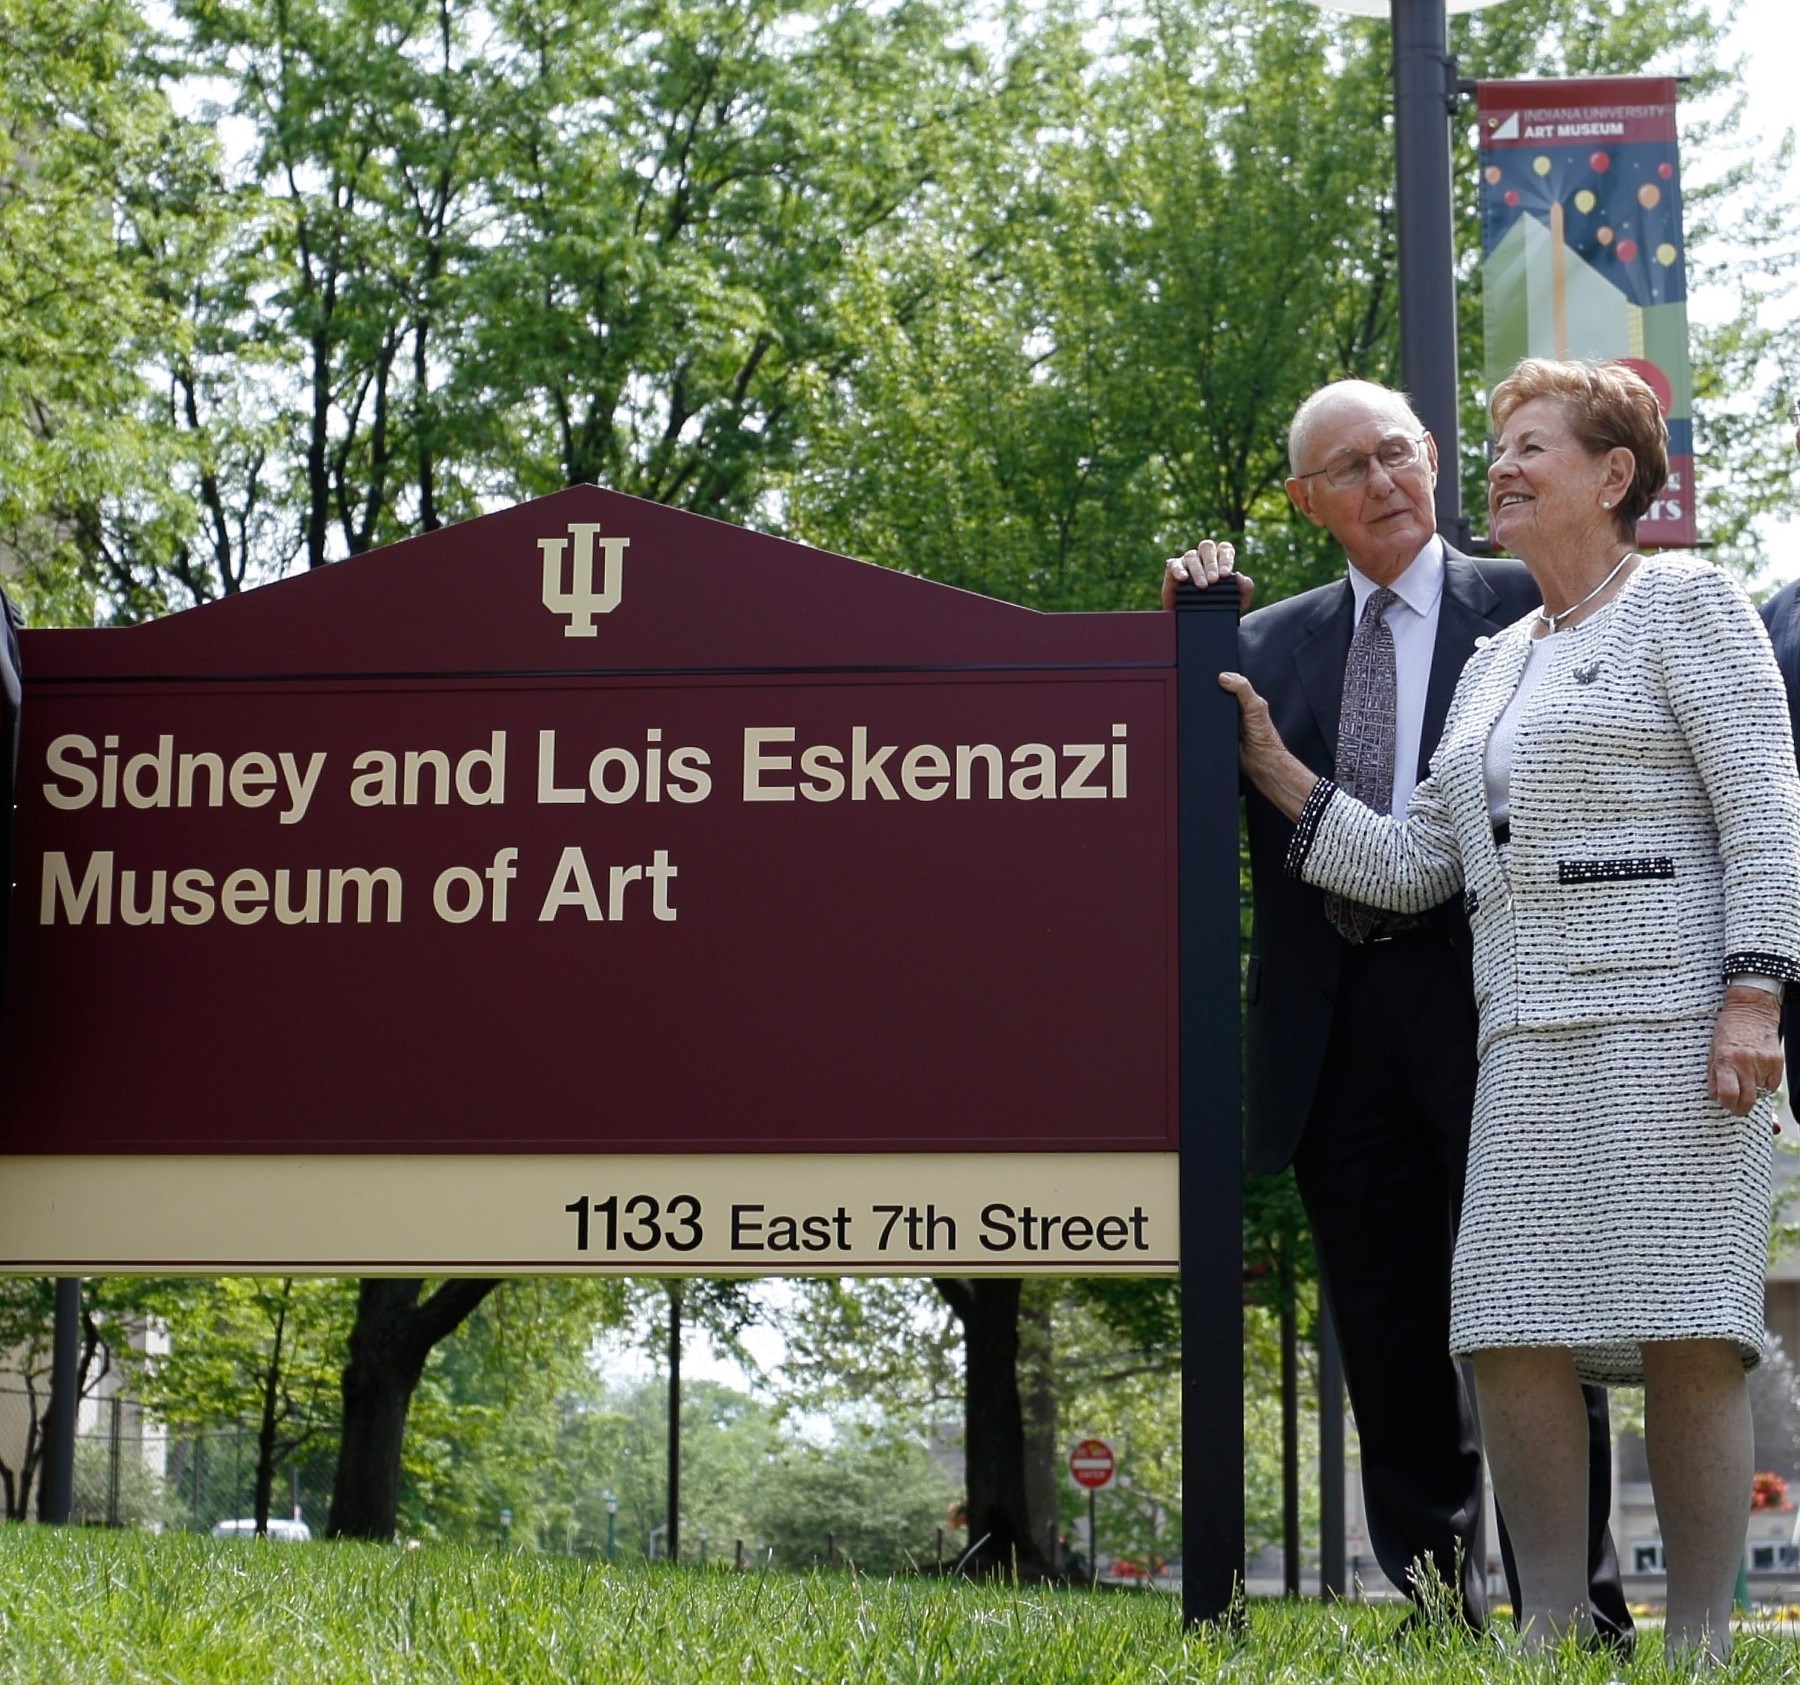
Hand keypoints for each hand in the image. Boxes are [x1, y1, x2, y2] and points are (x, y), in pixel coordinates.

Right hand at [1161, 539, 1253, 612]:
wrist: (1199, 623)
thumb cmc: (1218, 606)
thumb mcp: (1237, 601)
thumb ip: (1245, 589)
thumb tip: (1241, 576)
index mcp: (1220, 558)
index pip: (1224, 549)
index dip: (1225, 559)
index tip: (1226, 574)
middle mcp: (1203, 557)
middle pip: (1207, 547)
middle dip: (1211, 563)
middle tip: (1213, 580)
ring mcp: (1188, 561)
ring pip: (1191, 555)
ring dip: (1198, 570)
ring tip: (1202, 586)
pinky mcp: (1173, 570)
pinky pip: (1174, 564)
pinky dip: (1179, 570)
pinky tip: (1183, 578)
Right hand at [1216, 670, 1317, 819]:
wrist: (1259, 763)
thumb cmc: (1264, 737)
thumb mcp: (1256, 706)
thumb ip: (1243, 689)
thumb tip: (1224, 677)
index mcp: (1245, 699)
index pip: (1230, 682)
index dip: (1221, 677)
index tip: (1214, 675)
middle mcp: (1235, 709)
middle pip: (1217, 696)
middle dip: (1212, 695)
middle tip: (1209, 694)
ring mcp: (1226, 722)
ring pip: (1210, 711)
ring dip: (1207, 712)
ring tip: (1208, 710)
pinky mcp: (1217, 735)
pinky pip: (1207, 727)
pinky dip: (1204, 726)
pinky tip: (1206, 725)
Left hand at [1708, 985, 1783, 1116]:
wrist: (1751, 1010)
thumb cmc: (1727, 1031)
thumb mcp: (1712, 1051)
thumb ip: (1713, 1076)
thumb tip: (1716, 1097)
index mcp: (1725, 1061)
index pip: (1728, 1094)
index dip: (1726, 1104)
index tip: (1725, 1104)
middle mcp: (1745, 1064)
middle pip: (1747, 1101)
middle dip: (1741, 1109)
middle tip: (1736, 1107)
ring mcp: (1764, 1064)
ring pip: (1760, 1094)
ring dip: (1753, 1094)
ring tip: (1745, 1082)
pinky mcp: (1777, 1063)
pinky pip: (1772, 1086)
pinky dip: (1765, 1086)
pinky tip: (1757, 1074)